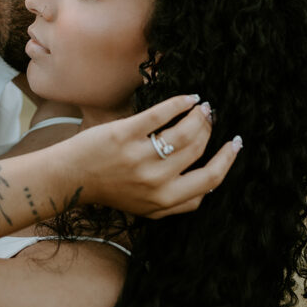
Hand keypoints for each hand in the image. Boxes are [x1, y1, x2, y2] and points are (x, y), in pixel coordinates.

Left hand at [58, 95, 240, 217]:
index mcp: (165, 201)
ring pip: (185, 132)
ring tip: (201, 107)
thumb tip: (211, 185)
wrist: (71, 178)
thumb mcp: (148, 208)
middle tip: (211, 116)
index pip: (210, 180)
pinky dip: (180, 103)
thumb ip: (179, 203)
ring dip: (199, 116)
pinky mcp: (124, 134)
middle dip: (209, 129)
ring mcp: (140, 157)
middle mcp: (155, 182)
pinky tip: (188, 98)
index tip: (234, 143)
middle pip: (199, 149)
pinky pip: (162, 114)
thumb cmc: (111, 190)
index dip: (227, 160)